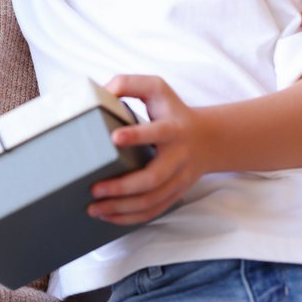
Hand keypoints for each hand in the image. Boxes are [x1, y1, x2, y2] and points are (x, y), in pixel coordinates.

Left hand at [88, 75, 208, 225]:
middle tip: (95, 189)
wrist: (208, 139)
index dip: (137, 135)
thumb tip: (101, 91)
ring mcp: (179, 179)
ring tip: (94, 207)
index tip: (114, 138)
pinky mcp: (175, 193)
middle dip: (123, 186)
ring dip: (122, 207)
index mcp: (173, 128)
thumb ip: (129, 83)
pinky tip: (108, 216)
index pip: (157, 132)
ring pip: (152, 200)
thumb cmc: (172, 111)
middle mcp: (178, 156)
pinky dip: (130, 217)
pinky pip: (154, 210)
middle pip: (153, 178)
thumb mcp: (156, 88)